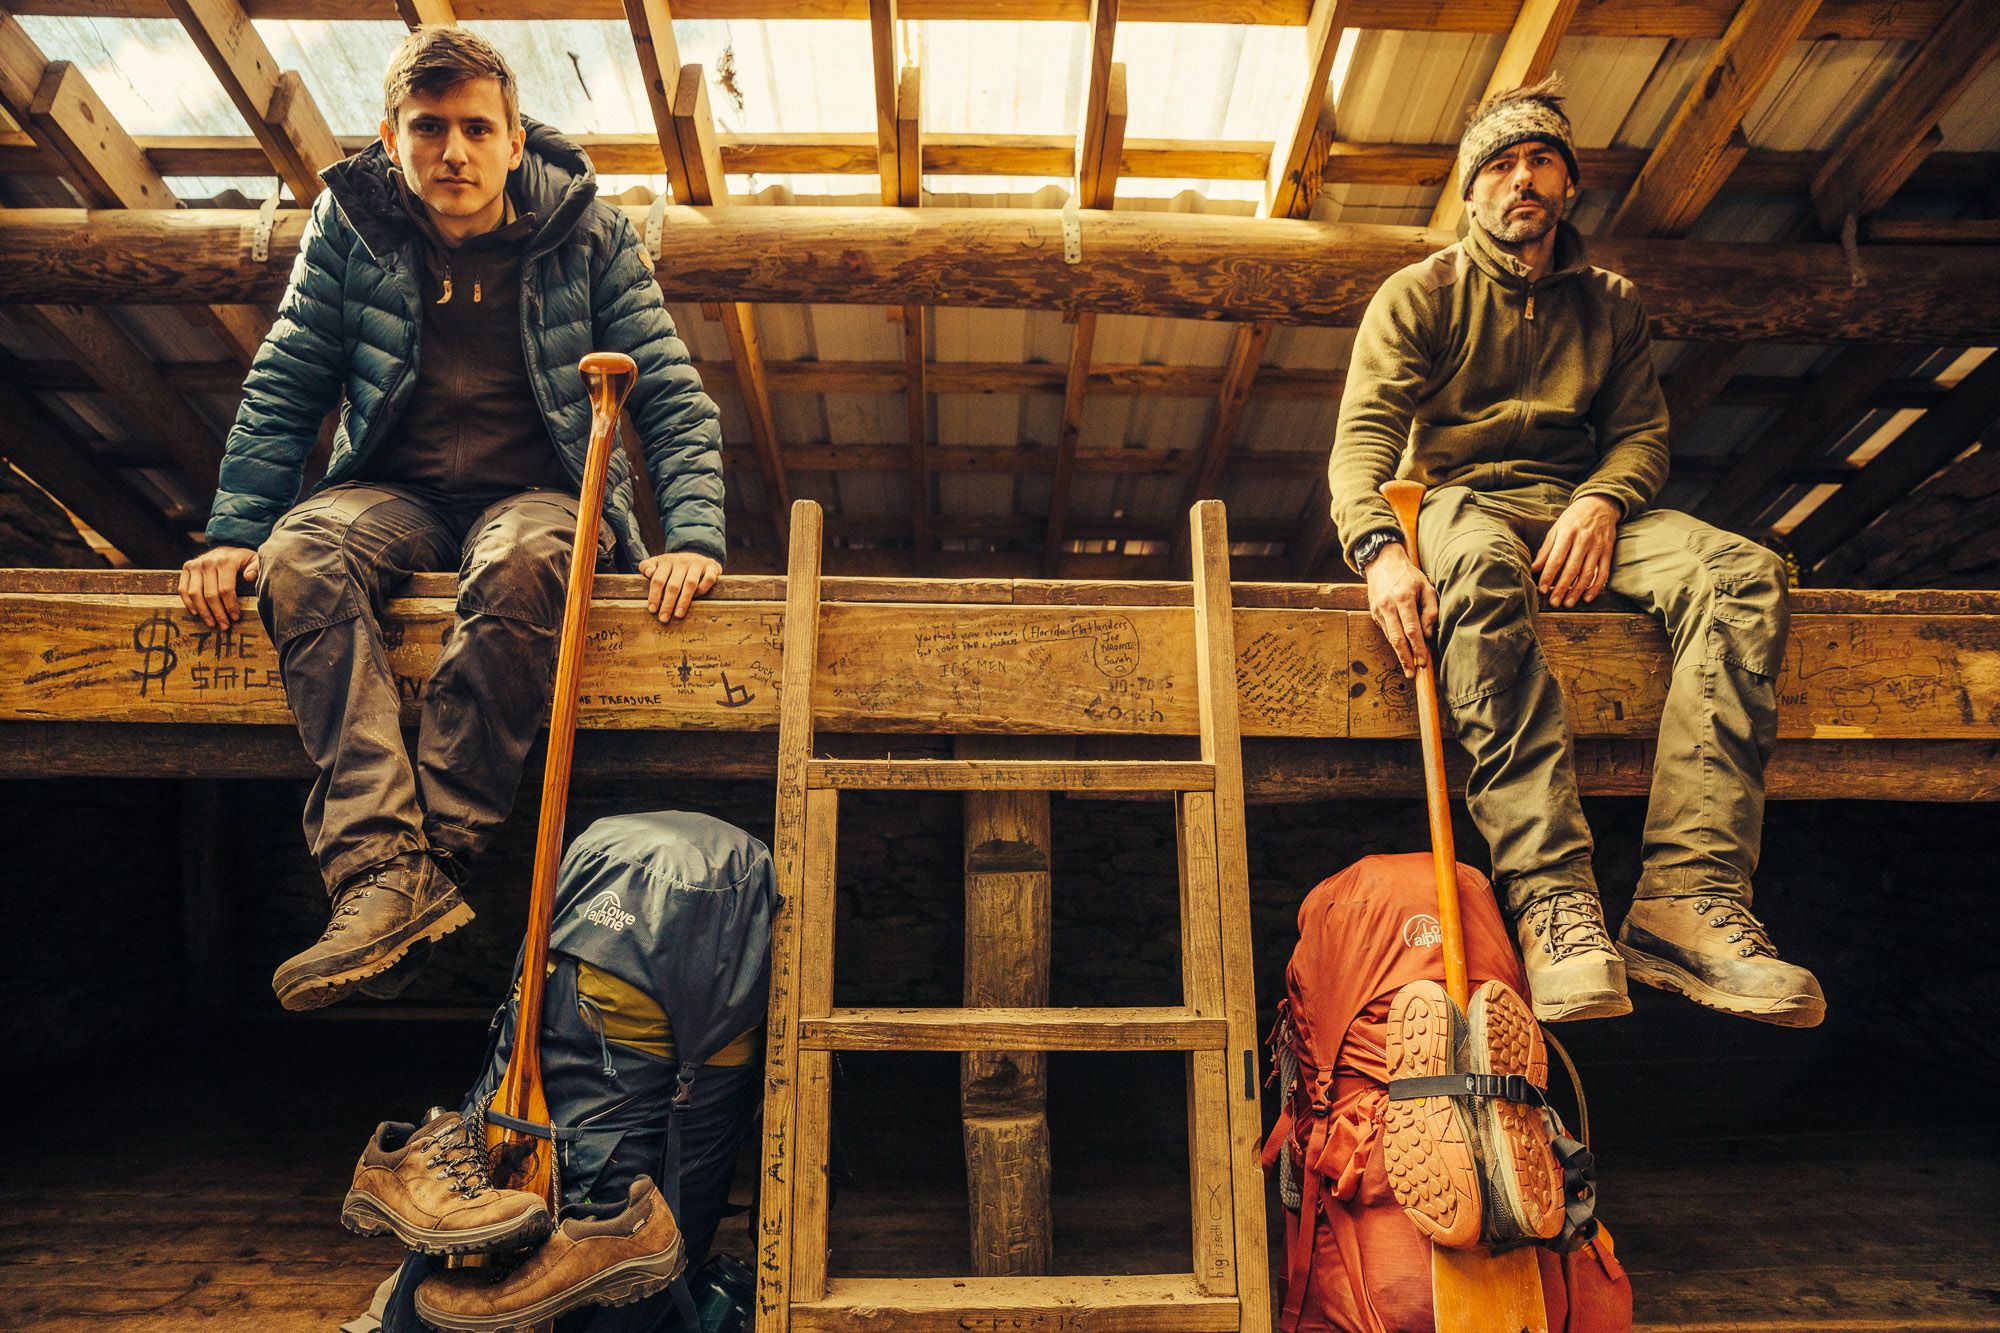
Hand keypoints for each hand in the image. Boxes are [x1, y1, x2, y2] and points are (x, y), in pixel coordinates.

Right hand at [178, 544, 259, 628]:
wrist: (226, 548)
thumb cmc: (243, 560)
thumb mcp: (255, 561)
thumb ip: (256, 568)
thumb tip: (249, 577)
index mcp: (225, 561)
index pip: (226, 589)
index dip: (230, 606)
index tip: (235, 618)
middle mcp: (208, 562)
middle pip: (210, 594)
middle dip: (218, 613)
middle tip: (224, 626)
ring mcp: (195, 565)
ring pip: (195, 594)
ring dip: (203, 612)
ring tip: (212, 623)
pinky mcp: (187, 567)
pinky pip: (183, 589)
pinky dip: (188, 603)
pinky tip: (196, 613)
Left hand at [637, 550, 720, 622]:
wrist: (696, 554)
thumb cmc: (673, 566)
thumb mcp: (658, 563)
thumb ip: (646, 566)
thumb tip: (647, 573)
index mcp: (666, 561)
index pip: (658, 579)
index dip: (654, 595)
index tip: (653, 610)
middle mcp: (682, 561)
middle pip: (673, 584)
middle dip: (667, 603)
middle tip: (664, 618)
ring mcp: (697, 563)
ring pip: (690, 583)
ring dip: (684, 601)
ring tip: (678, 615)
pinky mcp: (711, 566)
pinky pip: (708, 579)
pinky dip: (703, 589)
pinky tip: (697, 598)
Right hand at [1364, 543, 1438, 677]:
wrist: (1382, 561)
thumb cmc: (1409, 575)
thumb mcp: (1426, 586)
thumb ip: (1430, 610)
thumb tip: (1428, 634)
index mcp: (1403, 598)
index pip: (1412, 630)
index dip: (1418, 648)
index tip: (1423, 662)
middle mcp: (1388, 606)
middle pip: (1397, 639)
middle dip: (1405, 658)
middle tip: (1412, 673)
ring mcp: (1378, 610)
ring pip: (1390, 637)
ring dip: (1399, 654)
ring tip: (1408, 667)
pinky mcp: (1373, 612)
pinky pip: (1386, 630)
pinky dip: (1394, 641)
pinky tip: (1402, 650)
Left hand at [1532, 495, 1620, 606]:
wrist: (1600, 505)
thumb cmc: (1573, 519)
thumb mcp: (1556, 529)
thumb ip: (1546, 549)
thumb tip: (1533, 568)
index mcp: (1567, 533)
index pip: (1556, 558)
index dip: (1548, 575)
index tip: (1542, 589)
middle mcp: (1584, 540)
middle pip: (1572, 568)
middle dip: (1562, 587)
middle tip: (1554, 602)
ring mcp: (1598, 546)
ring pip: (1588, 573)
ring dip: (1578, 590)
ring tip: (1568, 603)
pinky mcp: (1608, 551)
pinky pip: (1603, 572)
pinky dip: (1596, 587)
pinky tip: (1587, 597)